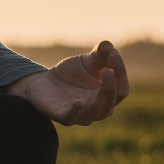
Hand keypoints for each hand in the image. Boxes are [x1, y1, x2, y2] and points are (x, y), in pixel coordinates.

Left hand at [7, 40, 128, 126]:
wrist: (42, 82)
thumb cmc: (70, 74)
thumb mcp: (86, 62)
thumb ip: (99, 55)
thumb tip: (109, 45)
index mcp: (107, 96)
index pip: (121, 88)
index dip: (120, 71)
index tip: (112, 53)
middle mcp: (97, 109)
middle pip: (111, 103)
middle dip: (112, 86)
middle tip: (110, 69)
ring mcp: (79, 115)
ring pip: (96, 113)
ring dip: (102, 98)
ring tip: (102, 78)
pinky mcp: (61, 115)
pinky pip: (70, 118)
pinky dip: (75, 111)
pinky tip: (78, 102)